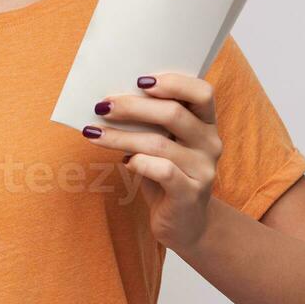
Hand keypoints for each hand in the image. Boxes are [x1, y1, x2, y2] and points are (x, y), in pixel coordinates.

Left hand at [81, 73, 221, 254]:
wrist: (185, 223)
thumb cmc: (167, 173)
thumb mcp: (164, 143)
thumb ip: (152, 122)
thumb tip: (111, 101)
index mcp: (206, 123)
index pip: (202, 92)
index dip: (174, 82)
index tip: (140, 80)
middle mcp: (210, 143)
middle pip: (174, 114)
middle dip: (133, 107)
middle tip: (103, 106)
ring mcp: (203, 170)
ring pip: (159, 143)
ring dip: (121, 136)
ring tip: (94, 134)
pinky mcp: (190, 194)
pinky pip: (163, 171)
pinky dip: (140, 163)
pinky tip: (125, 162)